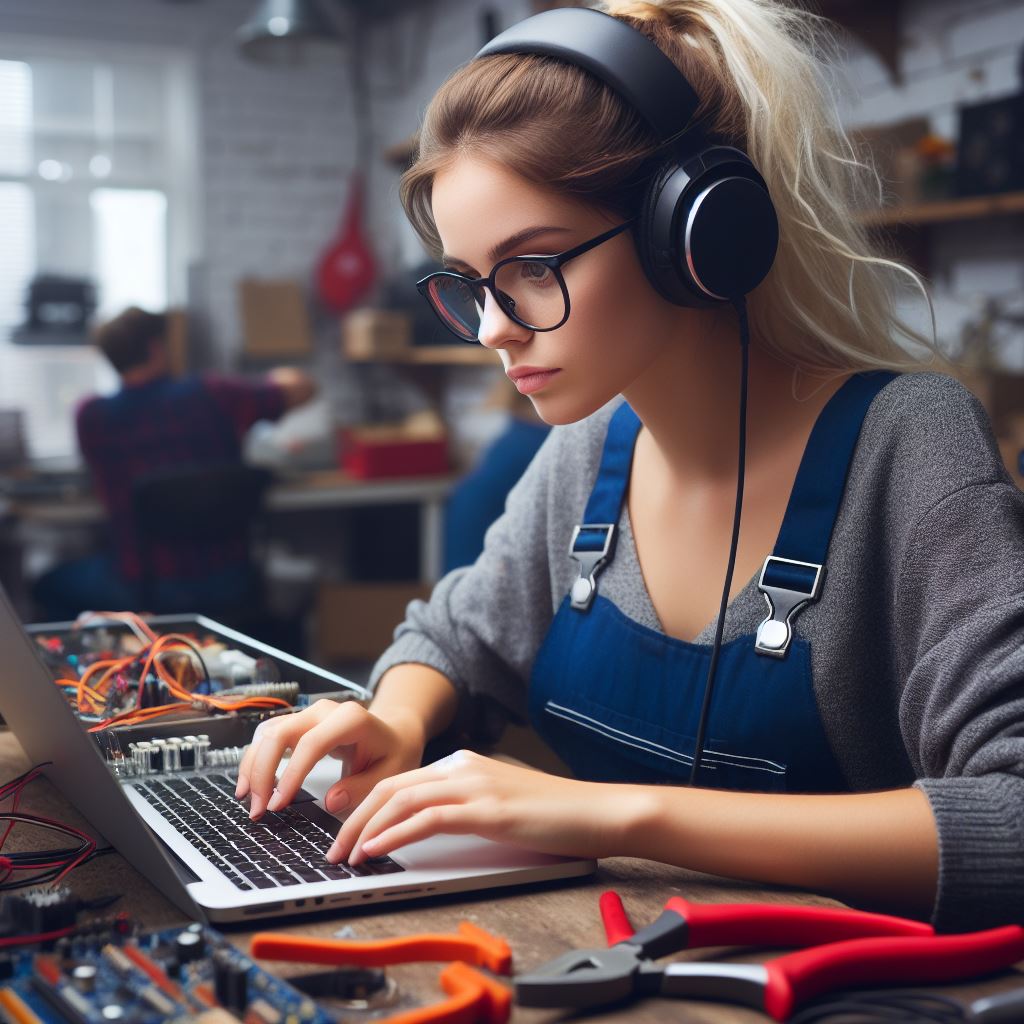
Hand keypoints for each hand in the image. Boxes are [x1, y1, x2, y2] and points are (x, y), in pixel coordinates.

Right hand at [234, 699, 425, 819]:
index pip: (312, 743)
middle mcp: (325, 711)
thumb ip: (363, 787)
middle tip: (257, 809)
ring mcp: (309, 714)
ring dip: (253, 766)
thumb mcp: (391, 774)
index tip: (278, 804)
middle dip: (262, 772)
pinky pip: (268, 736)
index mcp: (351, 719)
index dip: (291, 774)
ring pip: (268, 733)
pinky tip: (251, 784)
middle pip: (281, 733)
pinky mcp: (299, 724)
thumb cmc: (393, 753)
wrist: (395, 734)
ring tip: (248, 801)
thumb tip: (331, 801)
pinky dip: (255, 759)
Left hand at [326, 749, 629, 865]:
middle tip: (333, 848)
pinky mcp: (487, 810)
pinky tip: (376, 849)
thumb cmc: (555, 814)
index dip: (365, 805)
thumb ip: (465, 806)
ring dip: (365, 828)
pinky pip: (427, 818)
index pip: (400, 780)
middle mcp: (463, 766)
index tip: (345, 831)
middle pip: (391, 786)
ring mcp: (475, 785)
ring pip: (401, 799)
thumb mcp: (500, 802)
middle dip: (353, 817)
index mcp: (464, 763)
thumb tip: (428, 827)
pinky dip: (394, 833)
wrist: (599, 810)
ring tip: (346, 854)